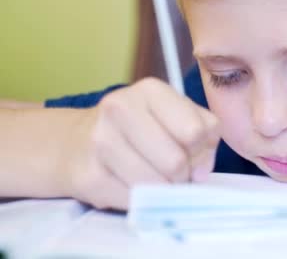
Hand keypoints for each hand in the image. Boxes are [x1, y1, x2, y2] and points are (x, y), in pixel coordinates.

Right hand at [64, 78, 219, 209]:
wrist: (77, 140)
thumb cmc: (141, 127)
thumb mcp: (178, 116)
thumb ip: (205, 135)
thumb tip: (201, 172)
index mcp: (151, 90)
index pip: (196, 131)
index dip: (201, 149)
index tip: (192, 152)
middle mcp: (120, 108)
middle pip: (176, 161)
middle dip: (183, 175)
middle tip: (176, 172)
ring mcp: (100, 141)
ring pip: (155, 185)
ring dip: (164, 189)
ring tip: (157, 178)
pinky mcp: (88, 176)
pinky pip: (134, 201)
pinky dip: (142, 200)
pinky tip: (133, 184)